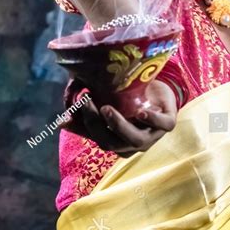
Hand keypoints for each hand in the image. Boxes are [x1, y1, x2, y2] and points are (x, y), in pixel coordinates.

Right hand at [59, 80, 177, 156]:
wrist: (157, 86)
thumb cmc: (127, 97)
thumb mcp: (103, 100)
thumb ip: (84, 110)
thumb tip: (60, 122)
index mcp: (118, 142)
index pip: (96, 139)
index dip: (81, 129)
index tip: (67, 115)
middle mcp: (134, 143)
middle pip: (111, 142)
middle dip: (95, 123)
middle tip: (85, 101)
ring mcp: (153, 135)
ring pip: (136, 140)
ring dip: (119, 125)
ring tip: (106, 108)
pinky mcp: (169, 122)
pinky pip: (163, 126)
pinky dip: (151, 120)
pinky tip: (140, 112)